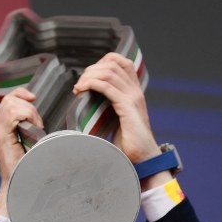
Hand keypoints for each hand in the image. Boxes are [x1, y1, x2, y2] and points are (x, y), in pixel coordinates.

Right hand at [0, 88, 42, 216]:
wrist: (18, 186)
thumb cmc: (27, 169)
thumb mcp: (30, 145)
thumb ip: (29, 131)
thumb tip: (40, 121)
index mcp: (0, 129)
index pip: (7, 100)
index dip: (20, 94)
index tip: (34, 98)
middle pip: (9, 99)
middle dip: (28, 105)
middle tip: (38, 124)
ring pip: (10, 104)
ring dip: (29, 112)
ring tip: (36, 128)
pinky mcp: (1, 137)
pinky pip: (12, 113)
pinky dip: (27, 116)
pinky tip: (34, 129)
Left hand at [73, 53, 171, 190]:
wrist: (143, 159)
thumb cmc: (130, 146)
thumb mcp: (119, 121)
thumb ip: (111, 109)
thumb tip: (91, 104)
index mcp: (134, 93)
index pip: (122, 63)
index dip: (104, 61)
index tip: (89, 74)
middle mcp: (135, 92)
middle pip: (112, 64)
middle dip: (92, 69)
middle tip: (79, 83)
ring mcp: (133, 98)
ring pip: (109, 73)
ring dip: (89, 76)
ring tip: (78, 87)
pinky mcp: (127, 107)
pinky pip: (107, 87)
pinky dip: (92, 84)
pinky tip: (82, 90)